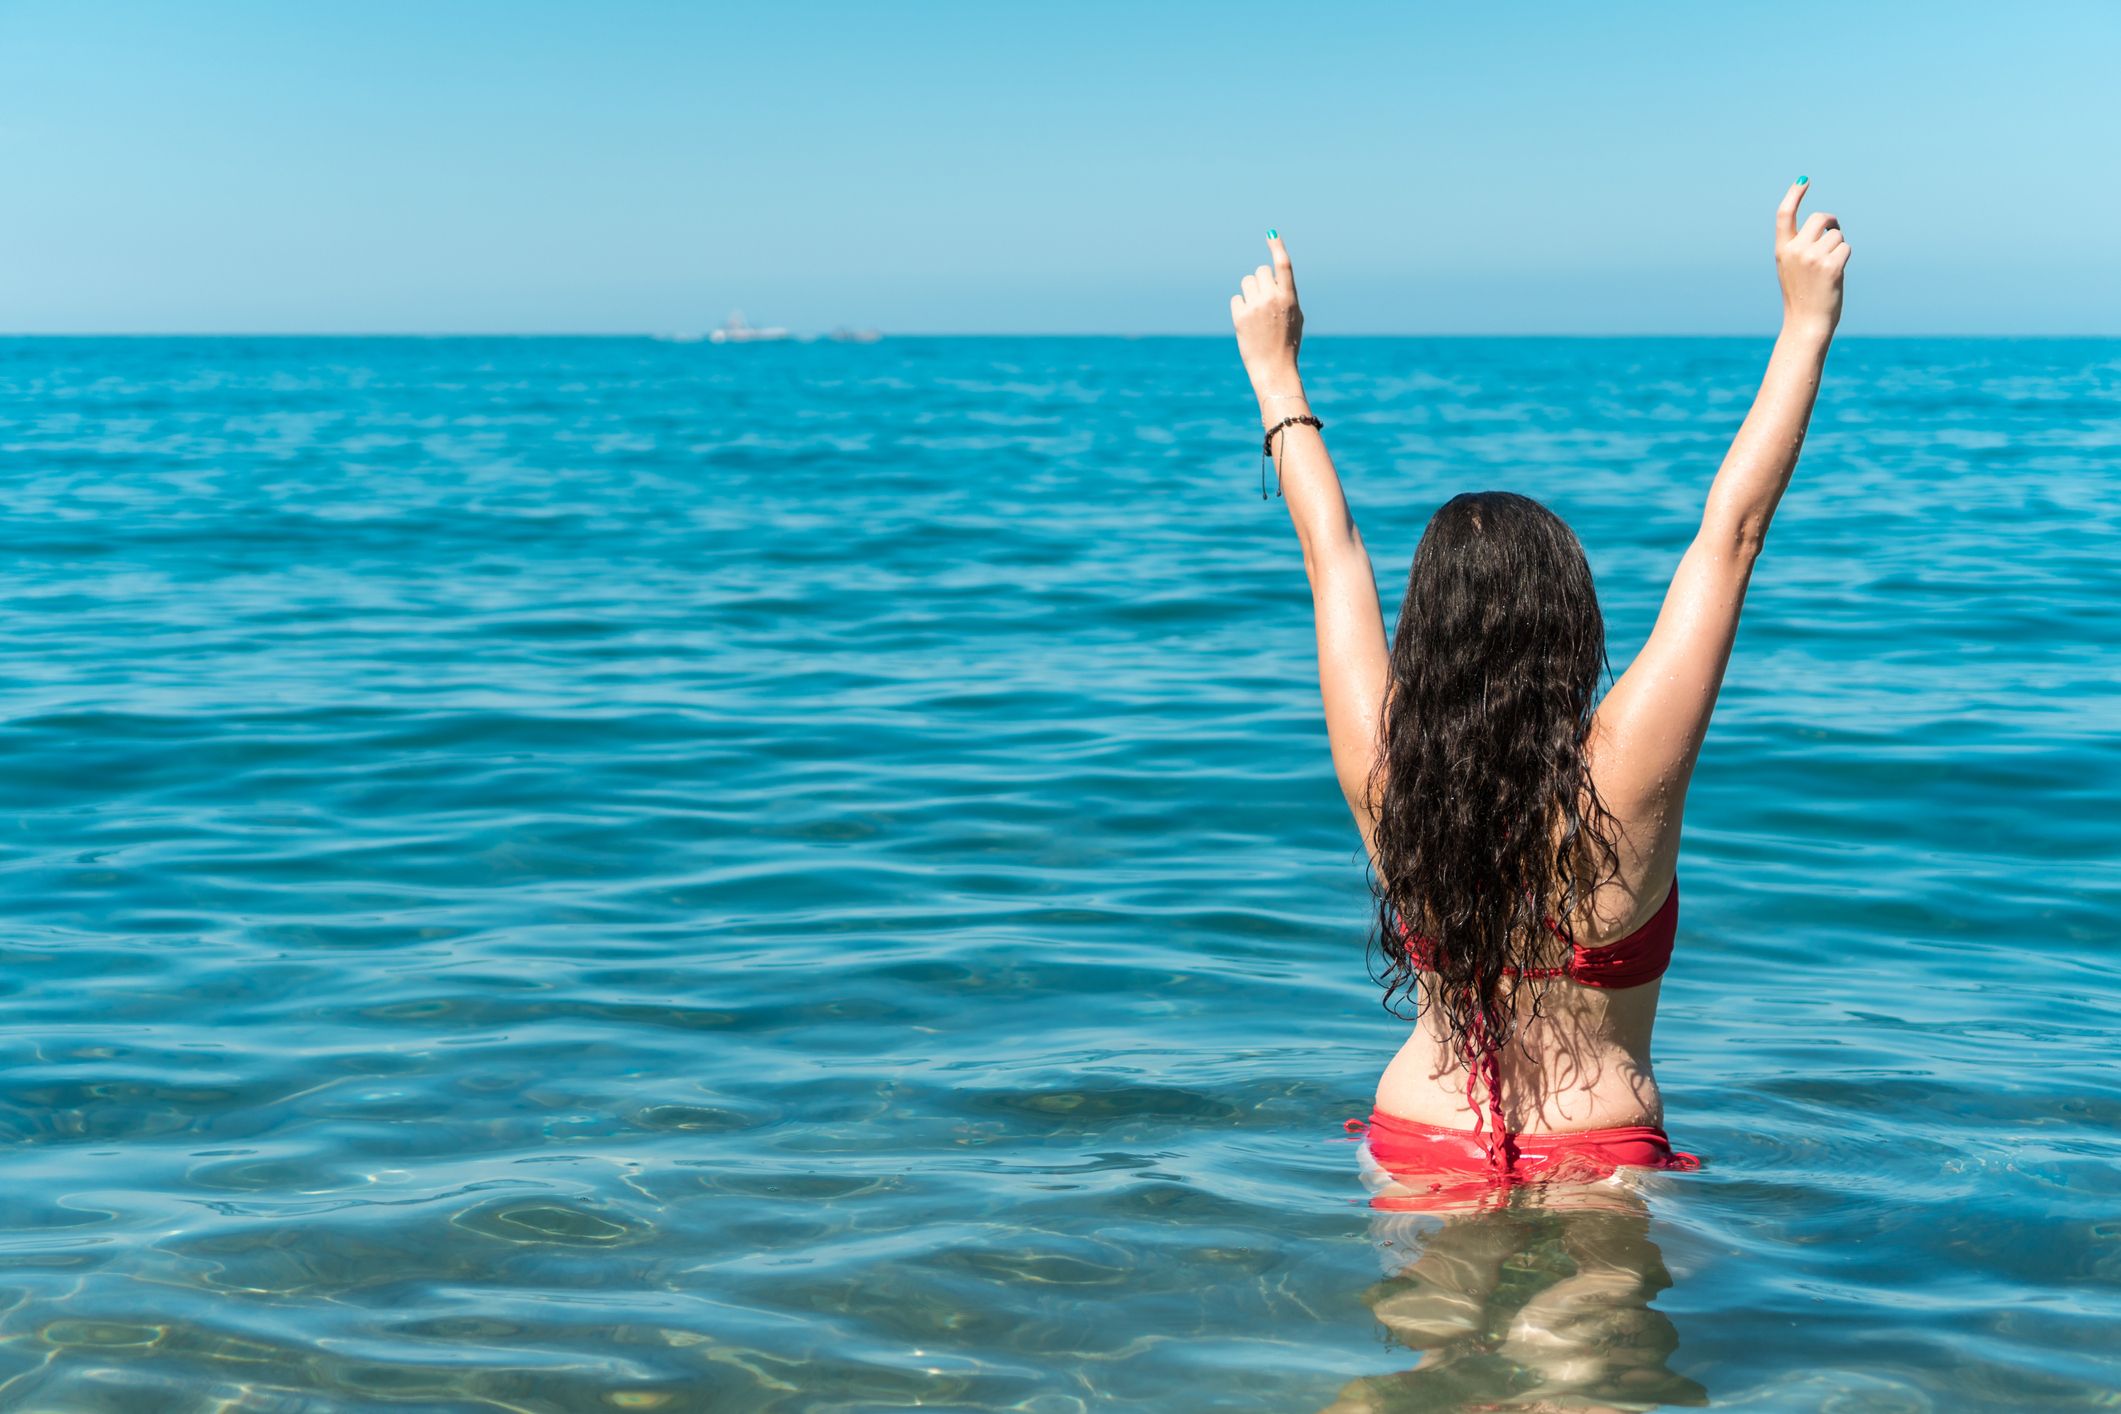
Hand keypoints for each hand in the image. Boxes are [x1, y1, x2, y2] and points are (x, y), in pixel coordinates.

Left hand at [1230, 232, 1303, 397]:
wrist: (1274, 368)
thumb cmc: (1287, 343)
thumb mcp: (1295, 317)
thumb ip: (1286, 296)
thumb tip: (1272, 279)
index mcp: (1290, 297)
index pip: (1283, 265)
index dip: (1277, 247)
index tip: (1270, 234)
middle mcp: (1272, 298)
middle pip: (1260, 271)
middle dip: (1261, 280)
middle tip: (1264, 299)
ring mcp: (1255, 307)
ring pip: (1246, 282)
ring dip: (1250, 291)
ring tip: (1256, 311)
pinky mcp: (1240, 316)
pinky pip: (1236, 298)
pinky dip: (1240, 307)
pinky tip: (1247, 321)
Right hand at [1775, 180, 1849, 337]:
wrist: (1805, 323)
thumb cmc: (1802, 296)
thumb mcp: (1793, 268)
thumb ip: (1802, 246)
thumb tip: (1827, 224)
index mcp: (1782, 250)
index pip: (1784, 215)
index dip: (1794, 195)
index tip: (1803, 180)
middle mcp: (1795, 250)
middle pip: (1819, 218)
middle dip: (1831, 222)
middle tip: (1834, 231)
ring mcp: (1812, 258)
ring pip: (1836, 235)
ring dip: (1838, 247)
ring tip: (1829, 268)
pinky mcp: (1830, 266)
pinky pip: (1845, 248)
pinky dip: (1844, 258)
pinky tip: (1836, 274)